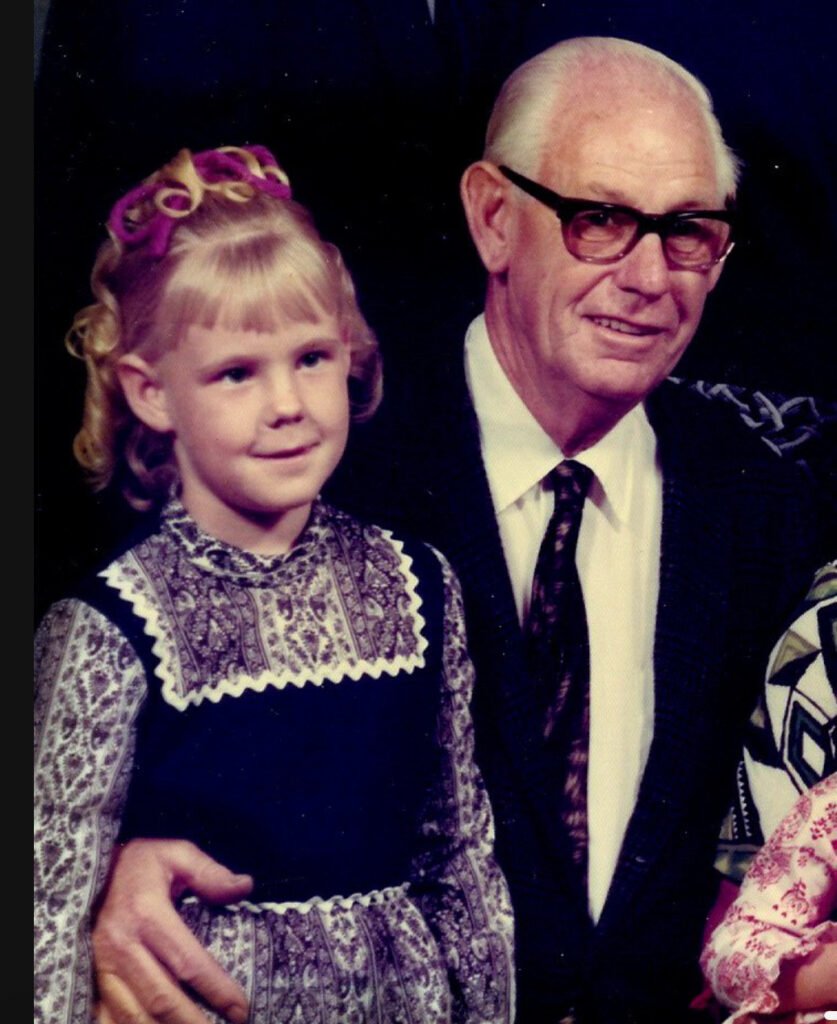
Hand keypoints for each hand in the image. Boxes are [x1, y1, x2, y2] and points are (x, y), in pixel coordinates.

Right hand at [92, 838, 253, 1023]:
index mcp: (147, 915)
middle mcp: (121, 947)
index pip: (188, 962)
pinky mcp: (89, 980)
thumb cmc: (138, 864)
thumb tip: (246, 886)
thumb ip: (210, 873)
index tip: (241, 1010)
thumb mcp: (175, 854)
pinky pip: (107, 1019)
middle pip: (161, 1000)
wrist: (88, 872)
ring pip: (134, 1017)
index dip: (216, 990)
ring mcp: (101, 968)